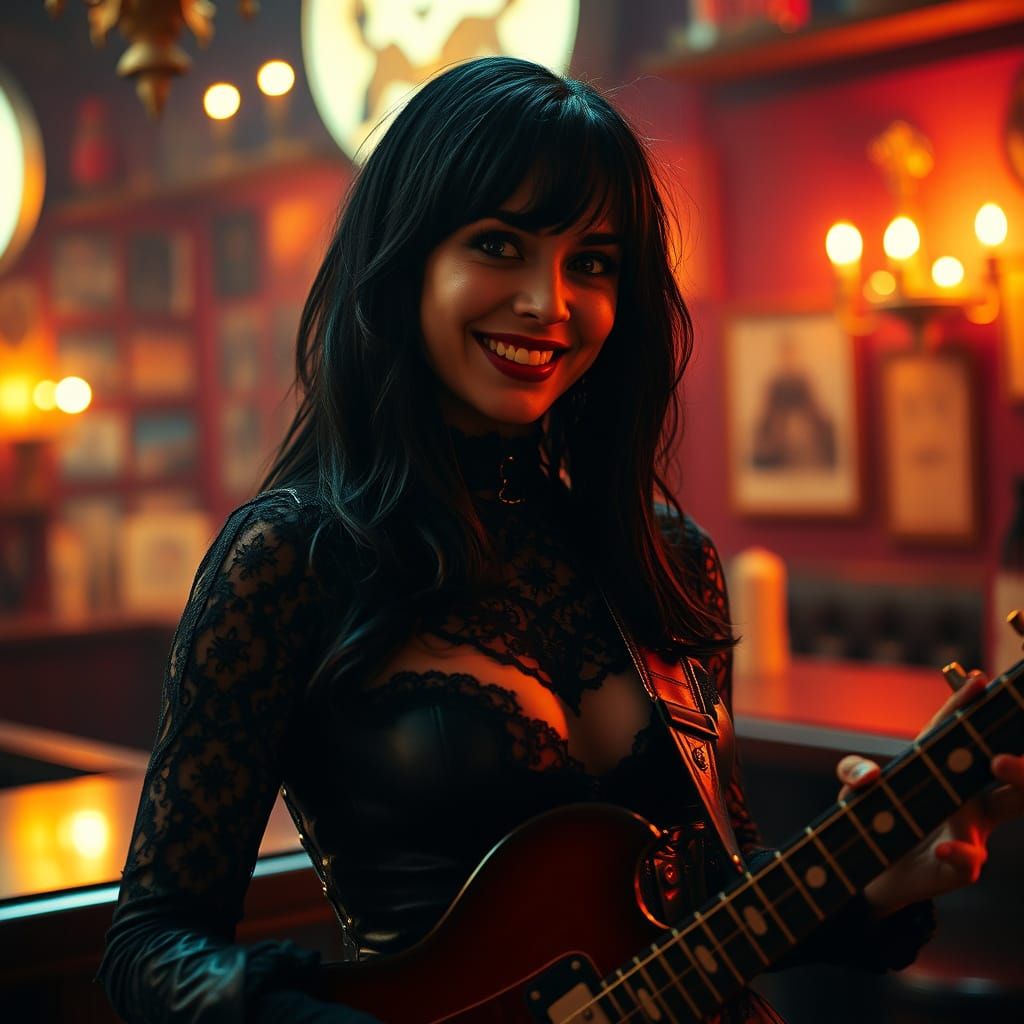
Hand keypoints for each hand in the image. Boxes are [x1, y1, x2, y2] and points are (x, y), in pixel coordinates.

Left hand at [834, 670, 1023, 917]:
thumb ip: (853, 771)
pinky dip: (959, 851)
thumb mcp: (854, 790)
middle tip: (1002, 745)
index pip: (958, 732)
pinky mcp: (959, 864)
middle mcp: (969, 797)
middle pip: (1009, 771)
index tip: (979, 681)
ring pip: (1008, 806)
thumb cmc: (872, 818)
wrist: (868, 871)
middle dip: (1017, 755)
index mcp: (945, 770)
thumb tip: (870, 776)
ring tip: (998, 763)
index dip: (967, 706)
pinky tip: (943, 846)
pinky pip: (969, 859)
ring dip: (1015, 784)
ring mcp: (970, 830)